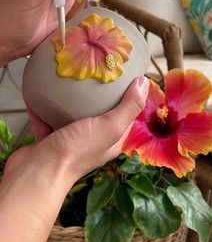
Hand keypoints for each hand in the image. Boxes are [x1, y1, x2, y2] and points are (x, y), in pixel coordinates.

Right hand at [4, 77, 148, 185]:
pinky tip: (39, 89)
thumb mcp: (110, 127)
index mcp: (111, 140)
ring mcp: (68, 140)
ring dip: (68, 98)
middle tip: (95, 69)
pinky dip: (42, 105)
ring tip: (68, 75)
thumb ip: (128, 107)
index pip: (125, 114)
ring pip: (70, 114)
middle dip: (97, 92)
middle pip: (97, 112)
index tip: (124, 72)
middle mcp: (92, 140)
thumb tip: (144, 82)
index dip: (127, 94)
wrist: (37, 172)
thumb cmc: (76, 151)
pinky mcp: (47, 139)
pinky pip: (45, 117)